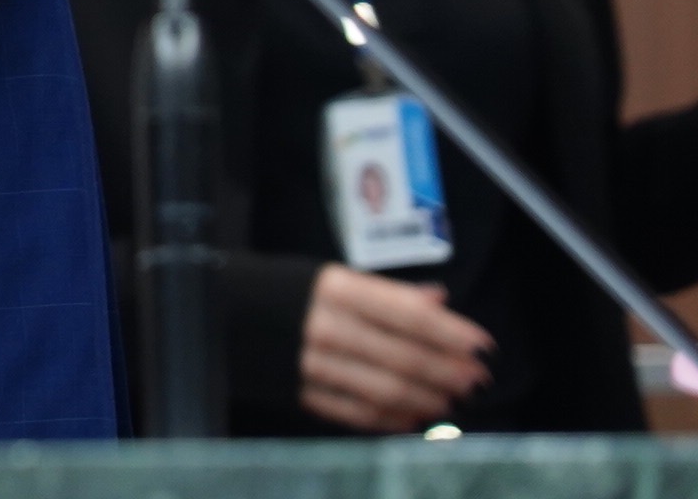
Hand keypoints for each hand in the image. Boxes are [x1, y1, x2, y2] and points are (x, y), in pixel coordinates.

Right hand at [298, 264, 489, 431]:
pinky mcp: (299, 392)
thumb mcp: (331, 278)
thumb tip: (439, 299)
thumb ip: (386, 292)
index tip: (483, 344)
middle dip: (446, 370)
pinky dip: (390, 419)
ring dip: (425, 398)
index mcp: (335, 290)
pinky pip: (354, 413)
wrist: (214, 309)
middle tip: (476, 379)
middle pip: (401, 357)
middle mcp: (325, 327)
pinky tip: (412, 417)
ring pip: (383, 389)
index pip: (406, 314)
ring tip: (450, 400)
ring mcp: (311, 364)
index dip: (450, 332)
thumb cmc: (284, 290)